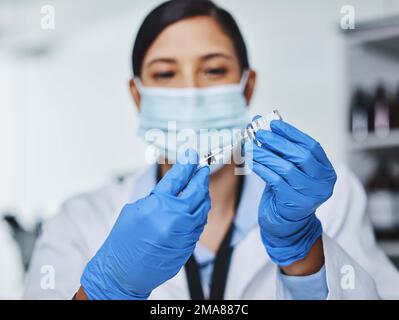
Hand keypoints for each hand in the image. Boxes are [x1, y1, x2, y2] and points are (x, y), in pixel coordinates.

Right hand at [80, 150, 210, 298]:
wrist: (124, 272)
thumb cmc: (123, 240)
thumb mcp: (135, 210)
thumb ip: (157, 196)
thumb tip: (174, 185)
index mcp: (158, 204)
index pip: (178, 177)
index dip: (187, 163)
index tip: (191, 155)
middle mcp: (175, 217)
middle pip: (196, 189)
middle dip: (200, 175)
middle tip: (202, 167)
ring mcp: (184, 232)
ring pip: (203, 207)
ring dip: (203, 193)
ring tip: (201, 185)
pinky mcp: (188, 245)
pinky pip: (200, 224)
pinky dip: (200, 212)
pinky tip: (197, 206)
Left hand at [245, 118, 336, 266]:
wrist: (287, 224)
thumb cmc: (288, 191)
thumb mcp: (290, 169)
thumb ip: (280, 149)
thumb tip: (259, 123)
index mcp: (326, 171)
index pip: (312, 146)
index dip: (292, 133)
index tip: (274, 124)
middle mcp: (323, 183)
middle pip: (301, 156)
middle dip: (277, 142)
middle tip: (259, 133)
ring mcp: (310, 195)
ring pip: (286, 168)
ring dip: (265, 155)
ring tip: (251, 146)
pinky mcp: (294, 204)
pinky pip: (275, 181)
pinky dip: (262, 168)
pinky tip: (252, 161)